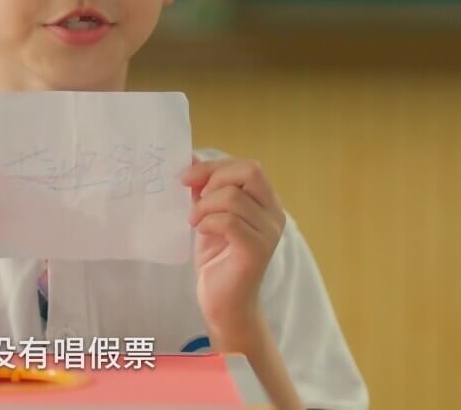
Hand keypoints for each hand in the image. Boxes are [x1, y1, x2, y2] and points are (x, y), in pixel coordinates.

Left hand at [180, 157, 285, 350]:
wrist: (223, 303)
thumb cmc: (218, 258)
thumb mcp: (208, 215)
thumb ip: (204, 189)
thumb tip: (191, 157)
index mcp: (266, 203)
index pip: (247, 166)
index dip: (215, 166)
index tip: (186, 178)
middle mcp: (274, 214)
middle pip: (250, 172)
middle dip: (214, 179)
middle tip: (194, 201)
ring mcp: (269, 233)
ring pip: (234, 198)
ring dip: (205, 206)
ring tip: (195, 222)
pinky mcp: (257, 251)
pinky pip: (230, 222)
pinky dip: (209, 222)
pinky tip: (201, 232)